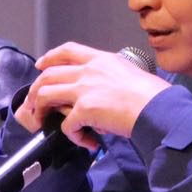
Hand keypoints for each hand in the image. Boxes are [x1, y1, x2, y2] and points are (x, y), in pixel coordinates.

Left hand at [13, 42, 170, 149]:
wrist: (159, 108)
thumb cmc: (153, 96)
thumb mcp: (130, 75)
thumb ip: (110, 80)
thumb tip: (100, 98)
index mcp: (102, 60)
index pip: (68, 50)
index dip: (50, 57)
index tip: (41, 64)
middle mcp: (89, 70)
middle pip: (48, 74)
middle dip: (35, 89)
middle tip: (33, 103)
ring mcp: (84, 89)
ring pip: (45, 94)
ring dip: (39, 111)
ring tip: (44, 123)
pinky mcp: (84, 109)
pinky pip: (66, 125)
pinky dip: (72, 136)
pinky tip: (87, 141)